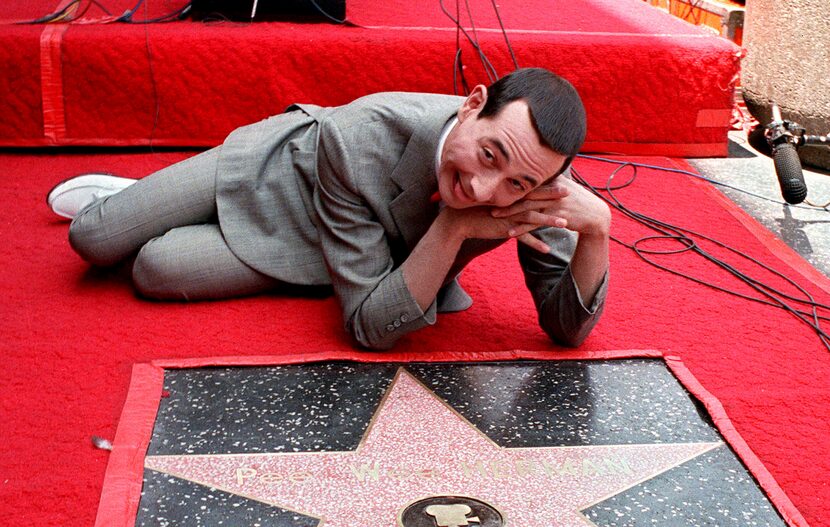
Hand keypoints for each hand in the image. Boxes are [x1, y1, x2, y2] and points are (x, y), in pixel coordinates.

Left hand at [491, 176, 610, 251]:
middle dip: (505, 196)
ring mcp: (554, 203)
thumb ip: (549, 180)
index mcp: (551, 180)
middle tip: (487, 199)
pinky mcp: (556, 217)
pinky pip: (535, 224)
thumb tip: (536, 173)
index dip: (510, 182)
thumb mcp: (563, 187)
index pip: (527, 180)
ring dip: (510, 212)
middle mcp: (551, 190)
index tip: (493, 183)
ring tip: (494, 215)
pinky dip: (522, 228)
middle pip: (524, 193)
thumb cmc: (577, 200)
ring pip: (527, 208)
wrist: (595, 215)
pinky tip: (510, 232)